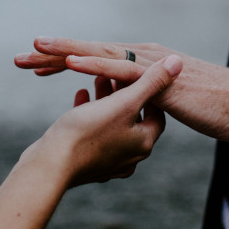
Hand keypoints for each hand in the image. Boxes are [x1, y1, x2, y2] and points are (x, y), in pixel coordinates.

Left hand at [16, 39, 228, 148]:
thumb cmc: (211, 106)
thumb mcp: (168, 105)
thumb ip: (149, 100)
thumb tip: (132, 106)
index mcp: (140, 64)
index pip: (94, 63)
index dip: (63, 64)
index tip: (33, 67)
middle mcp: (141, 57)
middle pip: (88, 55)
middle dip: (52, 56)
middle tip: (18, 58)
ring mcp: (149, 66)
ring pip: (99, 57)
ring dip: (65, 53)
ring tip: (34, 50)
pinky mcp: (158, 79)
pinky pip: (121, 71)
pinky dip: (95, 66)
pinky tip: (71, 64)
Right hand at [33, 55, 181, 187]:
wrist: (50, 165)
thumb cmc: (87, 132)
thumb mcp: (124, 102)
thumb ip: (152, 82)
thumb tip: (177, 63)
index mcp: (143, 144)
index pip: (157, 114)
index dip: (150, 91)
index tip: (140, 74)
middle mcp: (129, 157)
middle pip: (134, 119)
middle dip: (125, 94)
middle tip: (116, 73)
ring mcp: (107, 163)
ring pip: (113, 125)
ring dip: (107, 102)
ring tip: (97, 80)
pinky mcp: (85, 163)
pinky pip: (94, 134)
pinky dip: (90, 113)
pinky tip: (80, 95)